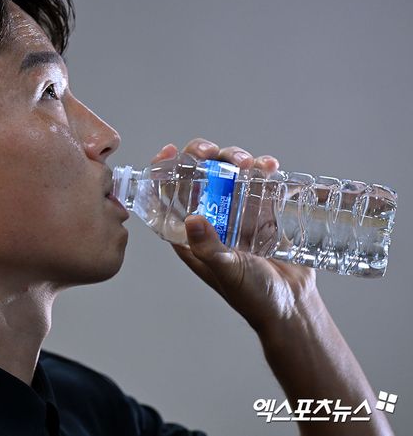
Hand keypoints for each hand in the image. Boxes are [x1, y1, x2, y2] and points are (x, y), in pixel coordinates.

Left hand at [151, 139, 318, 333]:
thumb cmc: (254, 296)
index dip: (165, 172)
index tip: (169, 152)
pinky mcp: (263, 211)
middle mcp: (211, 219)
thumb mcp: (228, 271)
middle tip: (211, 153)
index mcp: (191, 235)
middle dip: (202, 157)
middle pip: (199, 176)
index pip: (169, 197)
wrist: (293, 306)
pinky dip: (264, 169)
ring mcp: (237, 213)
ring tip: (248, 163)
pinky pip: (259, 182)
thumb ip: (209, 248)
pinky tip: (271, 166)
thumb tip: (191, 219)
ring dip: (234, 159)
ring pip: (228, 174)